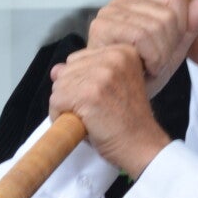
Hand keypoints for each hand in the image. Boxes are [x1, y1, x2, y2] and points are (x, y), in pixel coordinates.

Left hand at [48, 45, 171, 178]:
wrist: (141, 145)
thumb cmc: (127, 121)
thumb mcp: (112, 86)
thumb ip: (85, 73)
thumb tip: (56, 69)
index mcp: (122, 52)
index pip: (77, 59)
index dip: (80, 82)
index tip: (97, 98)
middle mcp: (113, 58)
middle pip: (66, 71)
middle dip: (71, 94)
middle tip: (93, 111)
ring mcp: (100, 75)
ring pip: (59, 86)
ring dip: (66, 106)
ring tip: (88, 118)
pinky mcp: (88, 94)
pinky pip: (56, 102)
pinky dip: (60, 117)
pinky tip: (80, 124)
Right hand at [84, 0, 197, 97]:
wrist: (115, 106)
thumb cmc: (139, 79)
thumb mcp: (171, 54)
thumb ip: (189, 29)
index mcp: (136, 4)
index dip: (180, 29)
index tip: (163, 51)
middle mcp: (120, 4)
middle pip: (169, 14)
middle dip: (168, 47)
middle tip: (152, 64)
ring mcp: (108, 14)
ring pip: (157, 25)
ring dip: (159, 56)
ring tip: (144, 67)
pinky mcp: (100, 27)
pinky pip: (142, 36)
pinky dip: (149, 58)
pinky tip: (138, 69)